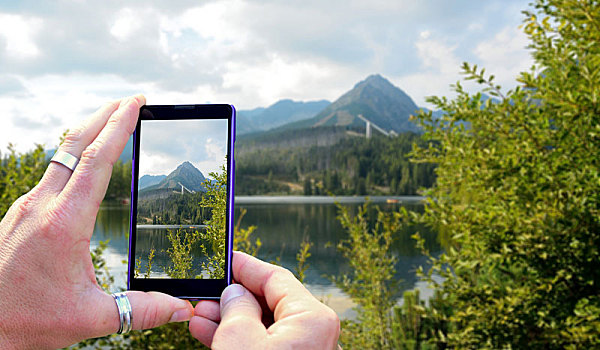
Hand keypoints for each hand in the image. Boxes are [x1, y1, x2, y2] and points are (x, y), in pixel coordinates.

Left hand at [0, 95, 192, 348]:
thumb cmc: (26, 322)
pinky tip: (84, 165)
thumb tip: (181, 308)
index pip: (96, 160)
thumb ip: (141, 310)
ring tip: (111, 123)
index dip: (119, 127)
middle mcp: (41, 206)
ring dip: (87, 133)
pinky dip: (73, 156)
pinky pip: (51, 173)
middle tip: (130, 100)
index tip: (136, 103)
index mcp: (63, 222)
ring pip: (60, 156)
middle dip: (104, 115)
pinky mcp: (19, 215)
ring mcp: (26, 207)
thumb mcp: (90, 318)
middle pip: (74, 144)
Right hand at [190, 251, 340, 348]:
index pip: (276, 278)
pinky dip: (242, 340)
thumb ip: (236, 308)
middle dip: (233, 298)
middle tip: (206, 295)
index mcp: (313, 318)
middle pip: (270, 302)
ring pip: (266, 327)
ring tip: (200, 318)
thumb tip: (234, 293)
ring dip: (232, 321)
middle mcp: (316, 333)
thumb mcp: (240, 340)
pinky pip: (267, 345)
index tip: (226, 259)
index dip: (246, 267)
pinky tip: (211, 335)